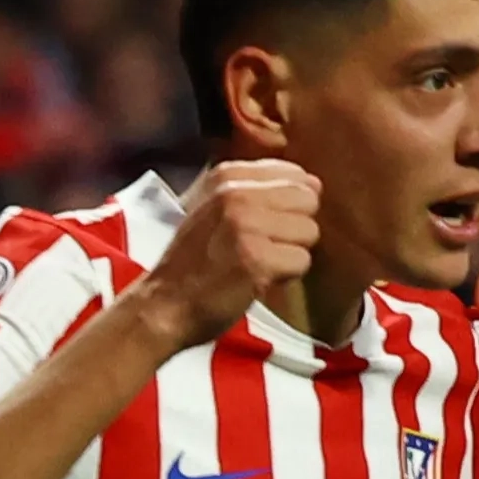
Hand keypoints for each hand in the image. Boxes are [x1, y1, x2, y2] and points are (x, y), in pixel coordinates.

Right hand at [133, 160, 321, 348]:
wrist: (164, 304)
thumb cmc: (196, 259)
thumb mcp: (214, 207)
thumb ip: (261, 190)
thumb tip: (315, 184)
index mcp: (227, 176)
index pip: (295, 174)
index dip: (290, 206)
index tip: (264, 224)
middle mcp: (236, 195)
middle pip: (307, 201)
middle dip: (294, 228)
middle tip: (262, 247)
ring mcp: (246, 226)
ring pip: (309, 231)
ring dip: (290, 254)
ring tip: (257, 263)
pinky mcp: (257, 259)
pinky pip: (302, 261)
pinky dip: (286, 276)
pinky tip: (258, 279)